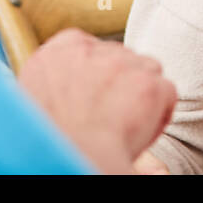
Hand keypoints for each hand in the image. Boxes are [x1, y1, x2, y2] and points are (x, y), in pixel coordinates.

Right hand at [19, 27, 176, 174]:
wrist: (71, 157)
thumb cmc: (50, 143)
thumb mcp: (36, 101)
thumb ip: (59, 81)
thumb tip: (73, 86)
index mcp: (55, 55)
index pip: (87, 45)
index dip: (96, 70)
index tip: (95, 91)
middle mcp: (91, 51)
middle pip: (121, 56)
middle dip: (121, 81)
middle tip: (110, 113)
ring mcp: (123, 63)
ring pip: (147, 69)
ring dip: (142, 92)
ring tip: (124, 123)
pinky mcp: (149, 82)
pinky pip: (166, 91)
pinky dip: (161, 112)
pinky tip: (140, 131)